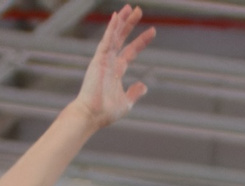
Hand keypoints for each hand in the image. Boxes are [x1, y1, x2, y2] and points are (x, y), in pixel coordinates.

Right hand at [74, 6, 153, 128]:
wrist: (91, 116)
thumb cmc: (105, 112)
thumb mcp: (126, 103)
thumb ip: (134, 92)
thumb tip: (144, 86)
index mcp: (116, 72)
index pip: (130, 51)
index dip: (141, 41)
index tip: (152, 31)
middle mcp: (109, 63)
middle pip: (121, 38)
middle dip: (130, 24)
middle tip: (139, 10)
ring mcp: (103, 60)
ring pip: (114, 36)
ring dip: (122, 21)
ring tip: (130, 8)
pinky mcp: (98, 60)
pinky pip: (107, 41)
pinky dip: (111, 29)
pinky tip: (117, 16)